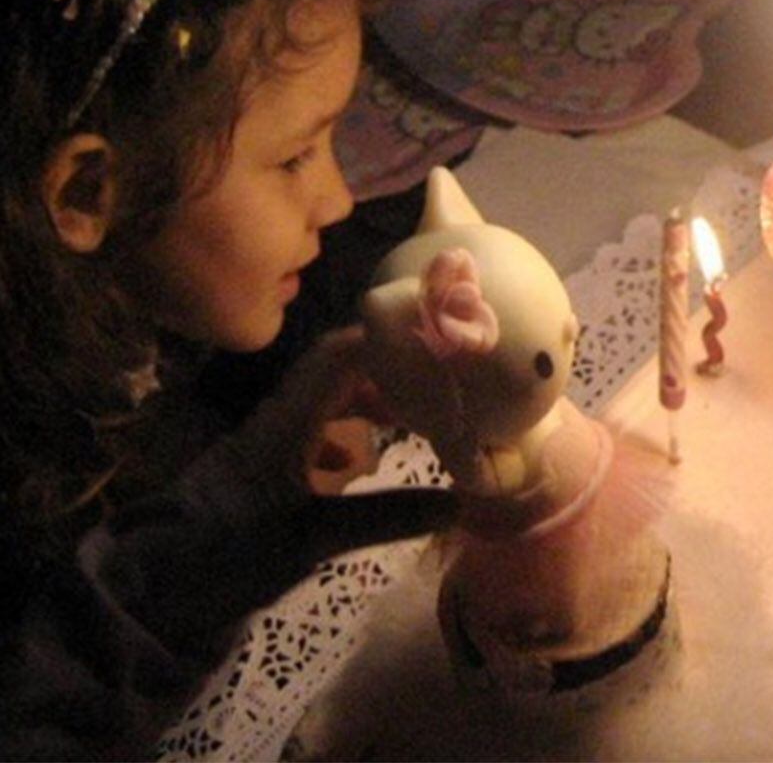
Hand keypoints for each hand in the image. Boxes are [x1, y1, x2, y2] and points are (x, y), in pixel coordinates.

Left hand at [93, 329, 457, 654]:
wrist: (153, 592)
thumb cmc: (230, 553)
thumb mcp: (313, 537)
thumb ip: (386, 516)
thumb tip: (459, 501)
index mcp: (288, 421)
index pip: (342, 354)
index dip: (389, 340)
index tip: (438, 344)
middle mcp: (277, 421)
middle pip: (337, 372)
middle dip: (388, 373)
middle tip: (437, 388)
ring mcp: (265, 446)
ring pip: (324, 403)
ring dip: (366, 404)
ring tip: (410, 422)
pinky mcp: (259, 473)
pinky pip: (310, 435)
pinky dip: (343, 437)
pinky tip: (357, 465)